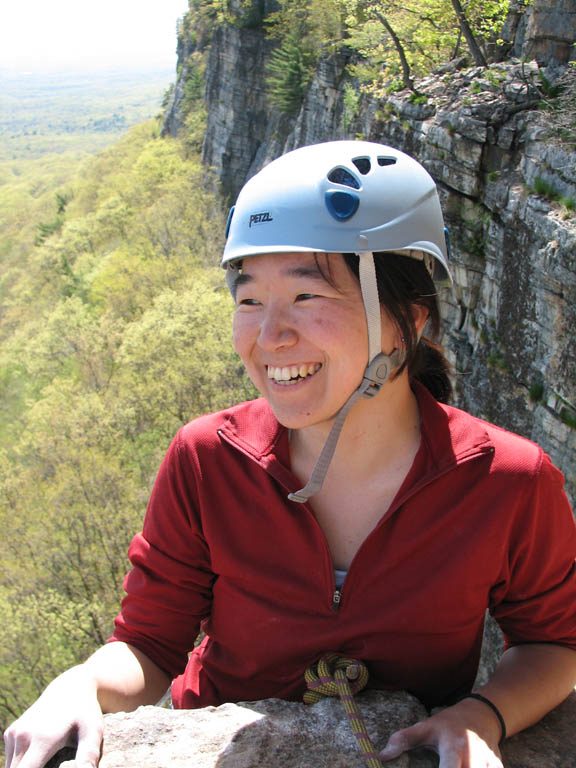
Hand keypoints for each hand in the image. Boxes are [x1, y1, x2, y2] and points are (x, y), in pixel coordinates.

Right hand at [3, 665, 103, 767]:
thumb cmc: (85, 712)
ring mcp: (14, 733)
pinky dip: (21, 764)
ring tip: (47, 762)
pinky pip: (11, 759)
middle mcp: (23, 736)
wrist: (71, 688)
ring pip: (12, 767)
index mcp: (42, 739)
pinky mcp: (10, 733)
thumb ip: (89, 754)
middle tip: (52, 766)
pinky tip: (38, 758)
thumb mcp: (92, 731)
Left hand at [379, 698, 503, 767]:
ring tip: (454, 765)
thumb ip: (402, 740)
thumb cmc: (448, 724)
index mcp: (453, 746)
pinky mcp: (498, 767)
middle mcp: (473, 756)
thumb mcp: (425, 728)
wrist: (481, 715)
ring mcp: (488, 763)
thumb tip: (380, 756)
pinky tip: (468, 767)